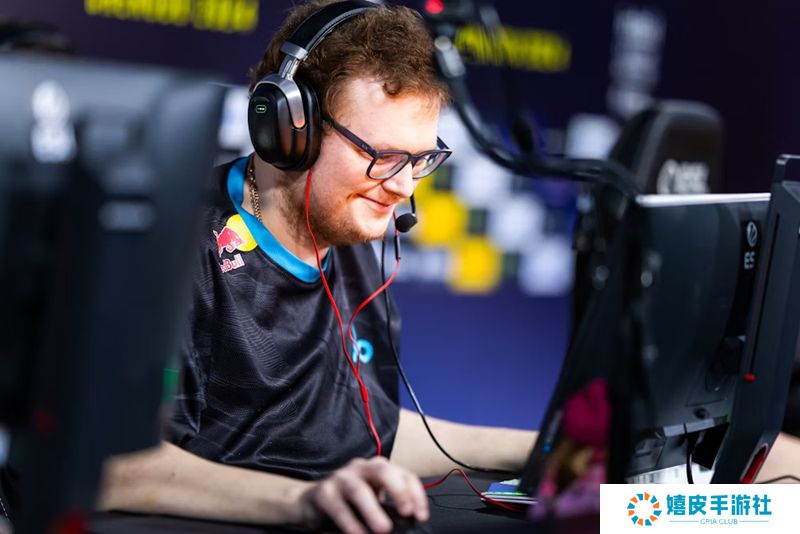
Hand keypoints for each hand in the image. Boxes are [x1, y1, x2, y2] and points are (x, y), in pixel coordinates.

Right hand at [298, 456, 428, 533]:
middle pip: (383, 470)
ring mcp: (341, 478)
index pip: (404, 474)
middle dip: (398, 490)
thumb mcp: (373, 501)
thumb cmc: (348, 502)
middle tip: (406, 512)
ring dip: (372, 510)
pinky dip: (349, 523)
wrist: (313, 503)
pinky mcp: (324, 492)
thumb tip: (408, 525)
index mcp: (378, 469)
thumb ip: (390, 508)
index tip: (421, 515)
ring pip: (358, 489)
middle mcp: (361, 468)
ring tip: (383, 529)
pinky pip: (338, 506)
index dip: (415, 494)